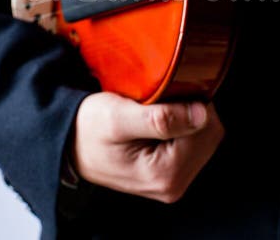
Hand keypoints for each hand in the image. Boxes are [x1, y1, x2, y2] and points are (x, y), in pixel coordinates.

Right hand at [72, 91, 223, 202]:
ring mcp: (174, 181)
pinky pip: (195, 141)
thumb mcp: (118, 118)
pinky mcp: (172, 173)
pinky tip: (159, 122)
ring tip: (154, 113)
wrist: (69, 142)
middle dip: (189, 110)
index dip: (188, 101)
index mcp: (164, 175)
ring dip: (186, 116)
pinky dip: (182, 124)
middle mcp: (173, 185)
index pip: (205, 126)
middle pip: (210, 132)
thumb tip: (200, 115)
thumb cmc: (88, 129)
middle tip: (154, 104)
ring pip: (206, 135)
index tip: (160, 95)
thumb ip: (160, 118)